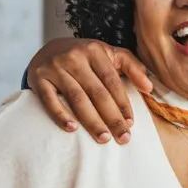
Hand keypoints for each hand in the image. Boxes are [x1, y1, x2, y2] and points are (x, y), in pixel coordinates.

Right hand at [29, 38, 152, 142]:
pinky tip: (72, 128)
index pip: (112, 81)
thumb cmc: (86, 56)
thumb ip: (132, 67)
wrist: (49, 49)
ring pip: (77, 98)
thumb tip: (149, 88)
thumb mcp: (110, 54)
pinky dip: (60, 115)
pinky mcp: (38, 78)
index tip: (131, 123)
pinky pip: (49, 100)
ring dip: (91, 121)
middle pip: (97, 92)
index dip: (123, 103)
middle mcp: (74, 57)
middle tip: (122, 137)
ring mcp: (55, 67)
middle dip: (112, 117)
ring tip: (103, 138)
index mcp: (95, 50)